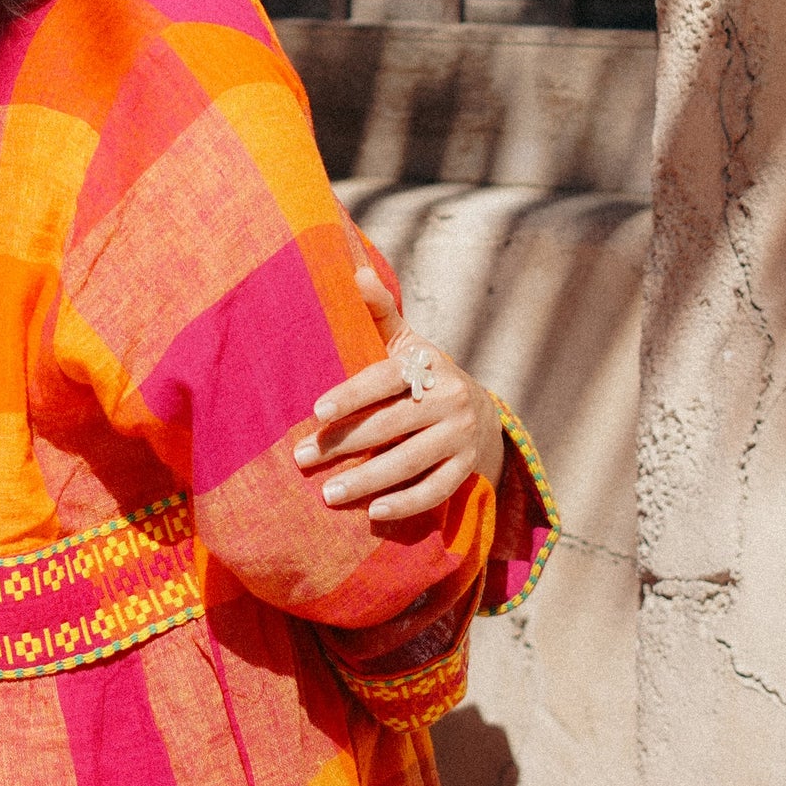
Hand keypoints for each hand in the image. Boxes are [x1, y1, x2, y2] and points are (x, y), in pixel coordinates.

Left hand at [294, 258, 506, 522]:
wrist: (483, 416)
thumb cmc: (424, 376)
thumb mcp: (407, 342)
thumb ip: (380, 312)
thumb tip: (354, 271)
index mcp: (426, 366)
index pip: (384, 380)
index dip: (352, 395)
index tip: (317, 412)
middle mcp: (448, 399)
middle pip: (390, 425)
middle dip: (343, 445)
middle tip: (302, 459)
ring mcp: (460, 437)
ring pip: (410, 462)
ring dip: (368, 481)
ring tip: (328, 494)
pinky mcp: (467, 469)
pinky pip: (436, 491)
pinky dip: (407, 504)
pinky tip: (375, 513)